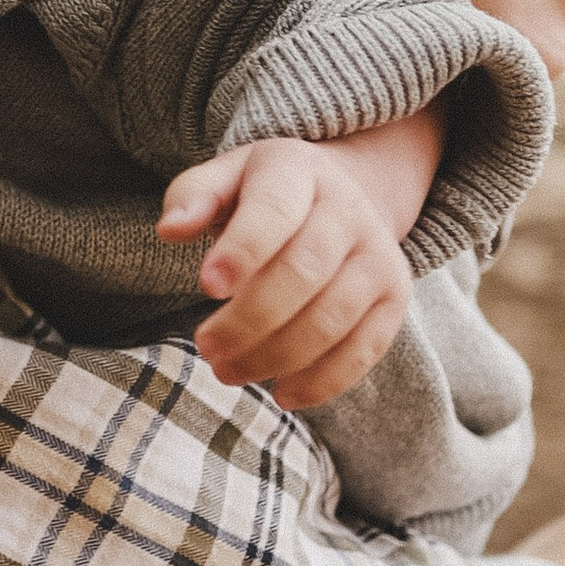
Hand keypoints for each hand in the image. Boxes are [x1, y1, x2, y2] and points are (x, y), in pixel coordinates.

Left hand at [161, 138, 411, 411]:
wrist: (341, 196)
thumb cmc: (263, 194)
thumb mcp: (226, 178)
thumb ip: (194, 197)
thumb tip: (171, 230)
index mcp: (298, 172)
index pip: (274, 212)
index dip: (243, 251)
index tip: (206, 287)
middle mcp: (348, 211)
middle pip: (304, 272)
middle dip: (249, 320)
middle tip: (206, 348)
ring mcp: (378, 256)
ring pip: (332, 318)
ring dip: (277, 356)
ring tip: (228, 372)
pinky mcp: (393, 299)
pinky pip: (364, 349)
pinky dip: (323, 380)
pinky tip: (281, 393)